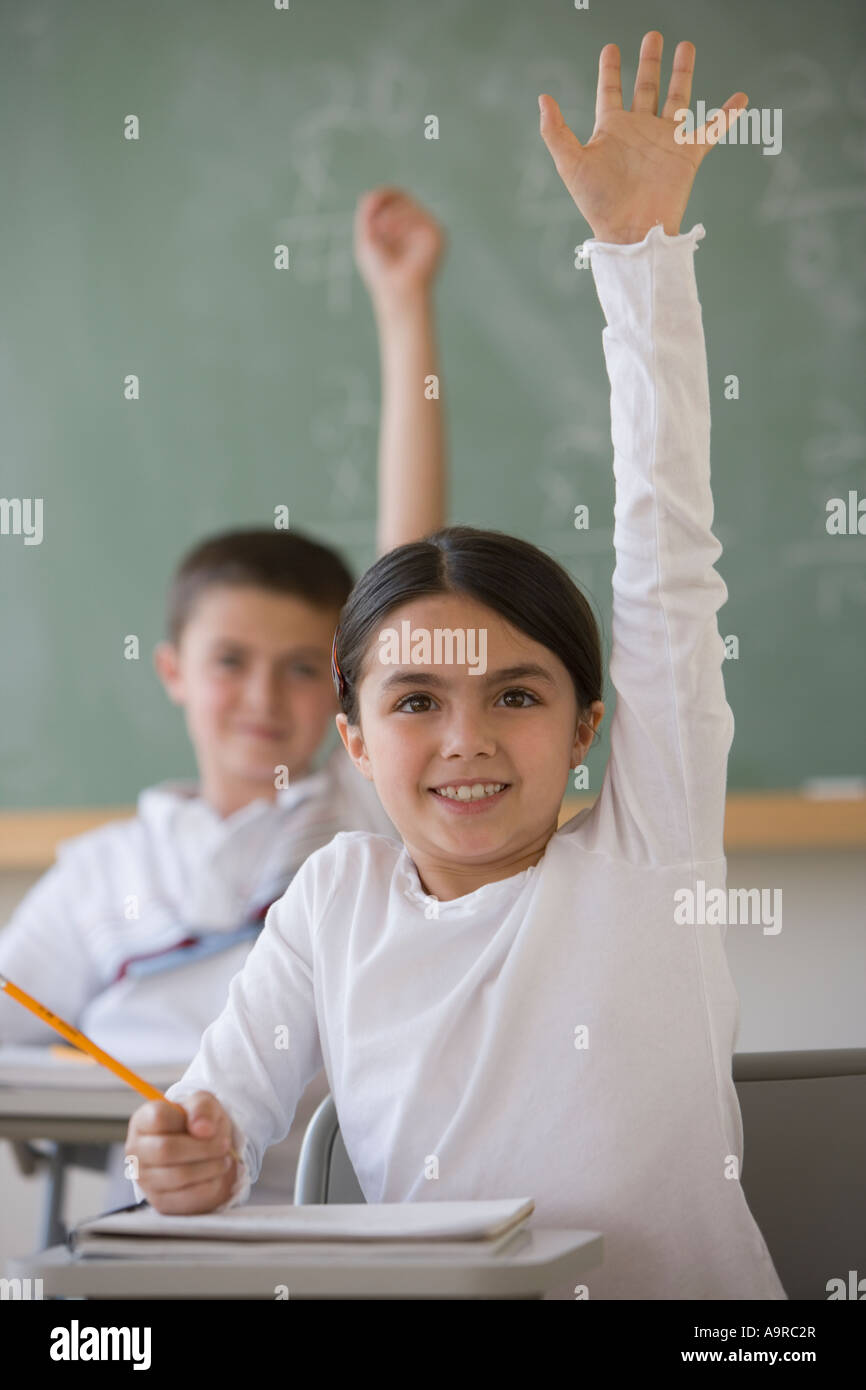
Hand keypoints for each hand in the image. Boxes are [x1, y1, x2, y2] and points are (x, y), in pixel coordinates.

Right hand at [125, 1090, 237, 1214]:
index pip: (158, 1118)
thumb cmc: (198, 1124)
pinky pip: (189, 1196)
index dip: (187, 1120)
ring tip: (223, 1158)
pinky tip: (215, 1174)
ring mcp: (145, 1179)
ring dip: (211, 1166)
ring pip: (179, 1175)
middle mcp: (137, 1151)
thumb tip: (202, 1128)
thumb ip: (202, 1107)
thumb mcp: (203, 1103)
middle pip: (167, 1150)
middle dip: (205, 1147)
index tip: (207, 1125)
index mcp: (142, 1121)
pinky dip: (211, 1183)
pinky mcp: (160, 1201)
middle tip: (224, 1144)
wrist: (205, 1153)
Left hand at [354, 187, 445, 302]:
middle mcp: (418, 225)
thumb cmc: (381, 272)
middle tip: (374, 226)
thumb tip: (377, 192)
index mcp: (404, 226)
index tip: (369, 205)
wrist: (396, 291)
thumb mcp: (367, 237)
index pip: (396, 198)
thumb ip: (369, 211)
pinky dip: (400, 221)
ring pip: (407, 203)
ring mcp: (429, 229)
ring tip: (381, 234)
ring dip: (389, 216)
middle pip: (402, 196)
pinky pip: (417, 214)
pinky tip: (392, 236)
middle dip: (384, 207)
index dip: (383, 196)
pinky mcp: (437, 234)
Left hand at [539, 31, 747, 243]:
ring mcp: (665, 140)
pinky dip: (727, 115)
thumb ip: (555, 132)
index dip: (609, 70)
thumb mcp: (570, 164)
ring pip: (677, 97)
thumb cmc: (599, 204)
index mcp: (612, 130)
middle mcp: (640, 130)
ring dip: (682, 73)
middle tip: (653, 36)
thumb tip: (543, 98)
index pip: (610, 92)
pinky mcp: (687, 154)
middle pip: (646, 87)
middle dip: (650, 62)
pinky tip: (740, 98)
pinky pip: (711, 130)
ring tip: (685, 47)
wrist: (631, 231)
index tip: (611, 49)